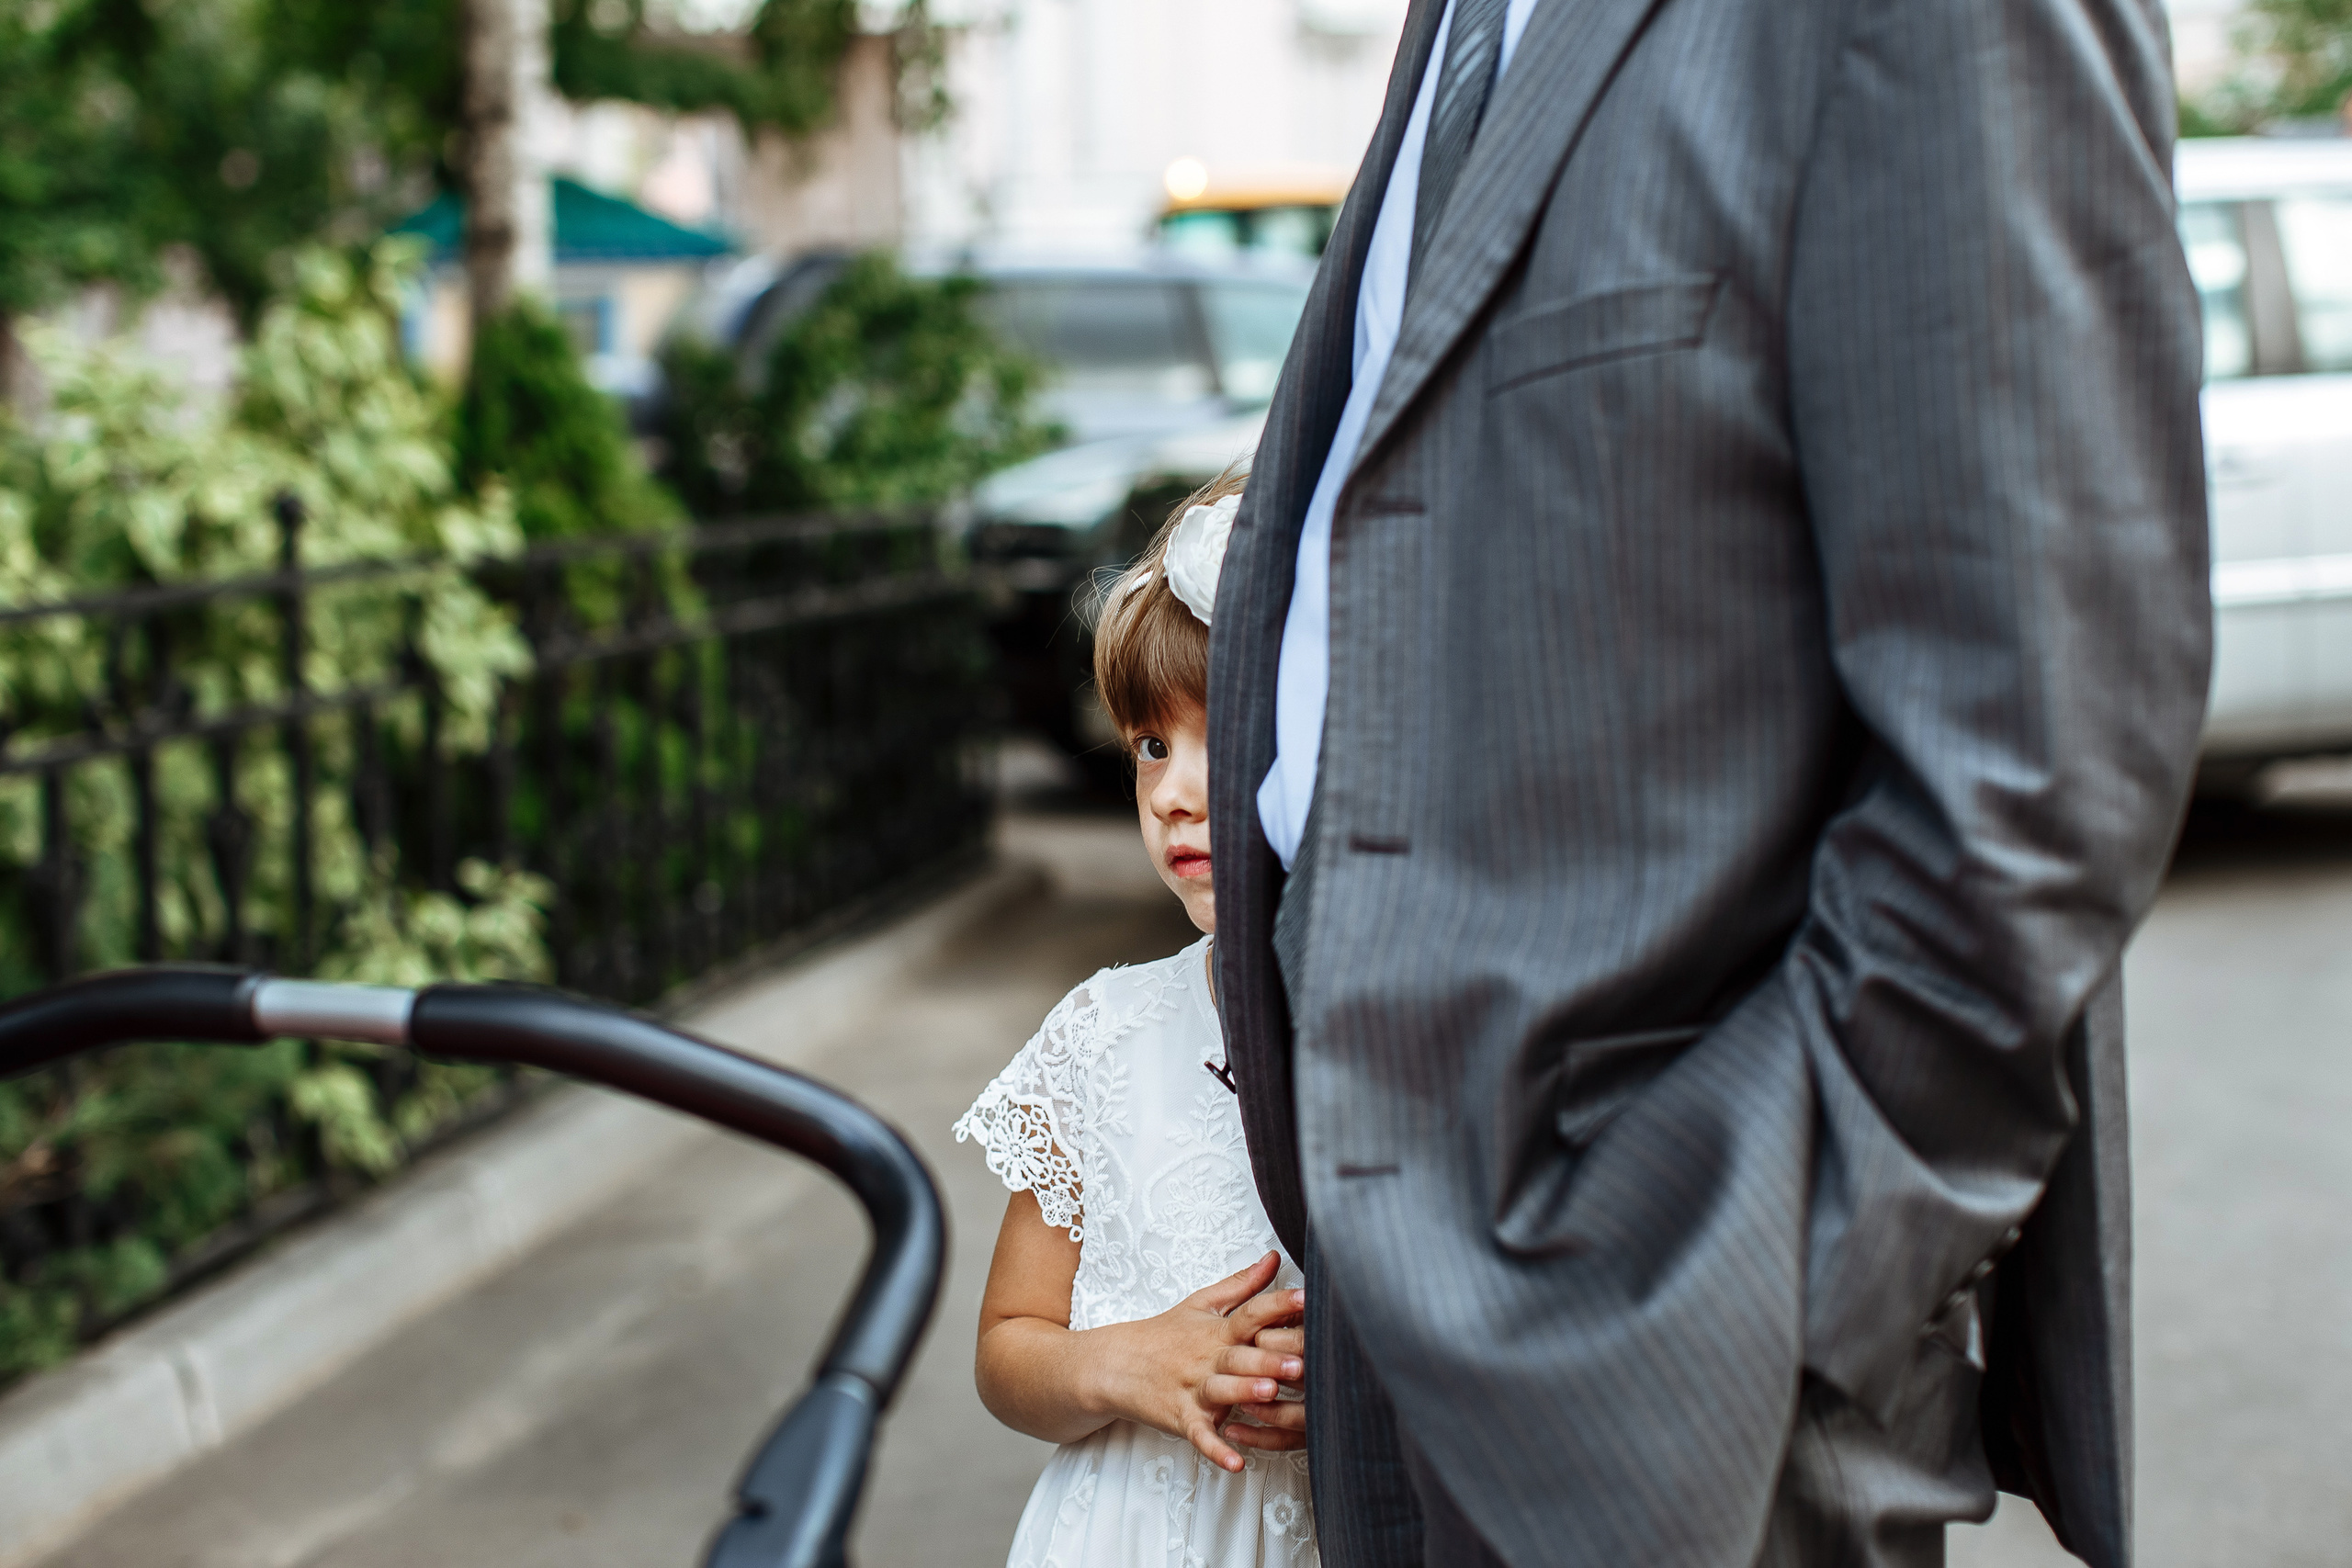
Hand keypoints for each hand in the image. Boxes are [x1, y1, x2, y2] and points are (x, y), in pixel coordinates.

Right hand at [1090, 1251, 1306, 1471]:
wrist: (1113, 1364)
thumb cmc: (1164, 1335)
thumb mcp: (1200, 1304)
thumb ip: (1241, 1285)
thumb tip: (1274, 1258)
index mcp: (1217, 1330)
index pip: (1250, 1314)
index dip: (1277, 1304)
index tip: (1306, 1296)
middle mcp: (1207, 1358)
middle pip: (1241, 1356)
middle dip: (1269, 1359)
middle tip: (1300, 1360)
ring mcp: (1193, 1389)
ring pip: (1221, 1391)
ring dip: (1244, 1393)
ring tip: (1269, 1394)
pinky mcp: (1180, 1418)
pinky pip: (1200, 1435)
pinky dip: (1216, 1449)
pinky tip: (1236, 1463)